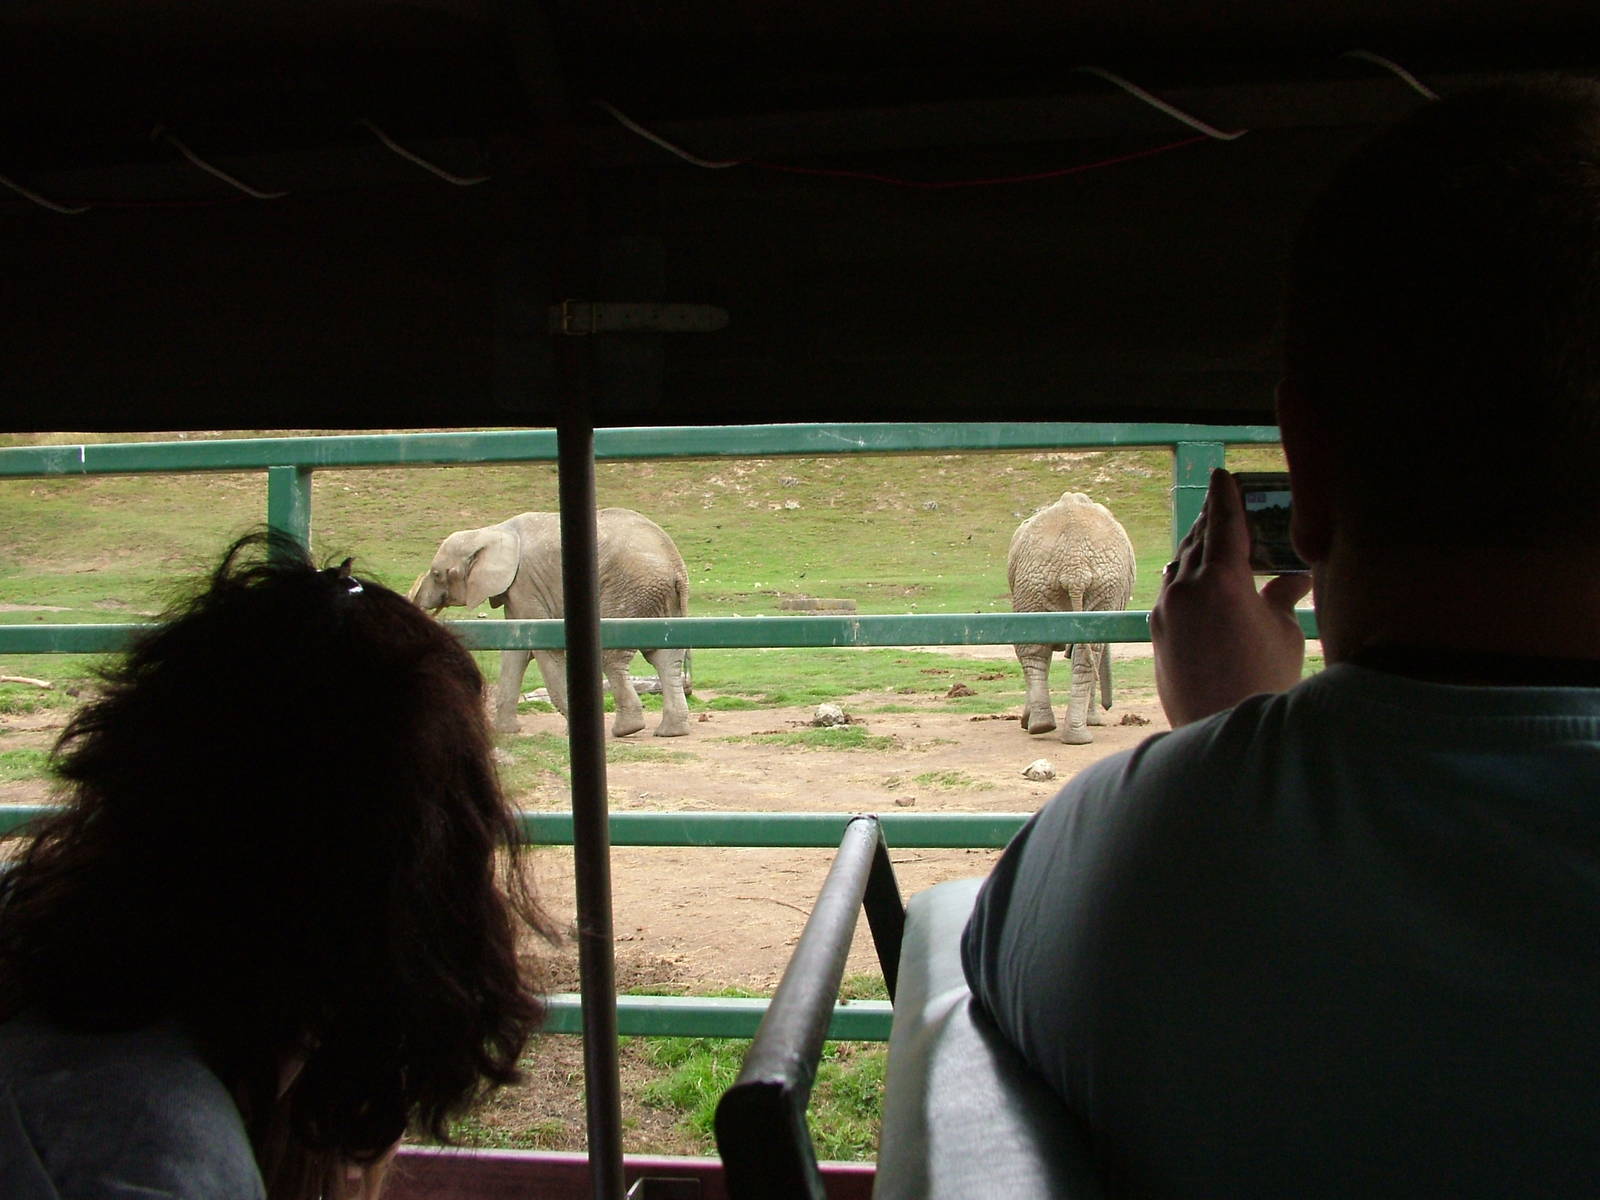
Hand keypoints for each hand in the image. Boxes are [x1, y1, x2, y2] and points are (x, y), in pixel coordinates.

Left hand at [1150, 469, 1311, 726]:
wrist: (1220, 728)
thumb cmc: (1263, 680)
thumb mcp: (1283, 631)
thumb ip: (1283, 595)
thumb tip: (1293, 576)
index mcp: (1222, 580)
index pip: (1224, 524)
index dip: (1226, 497)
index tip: (1223, 474)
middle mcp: (1187, 588)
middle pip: (1199, 540)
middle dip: (1212, 521)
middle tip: (1224, 503)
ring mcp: (1167, 609)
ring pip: (1182, 565)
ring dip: (1197, 549)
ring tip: (1213, 539)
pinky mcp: (1159, 630)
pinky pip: (1172, 591)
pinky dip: (1186, 577)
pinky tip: (1197, 579)